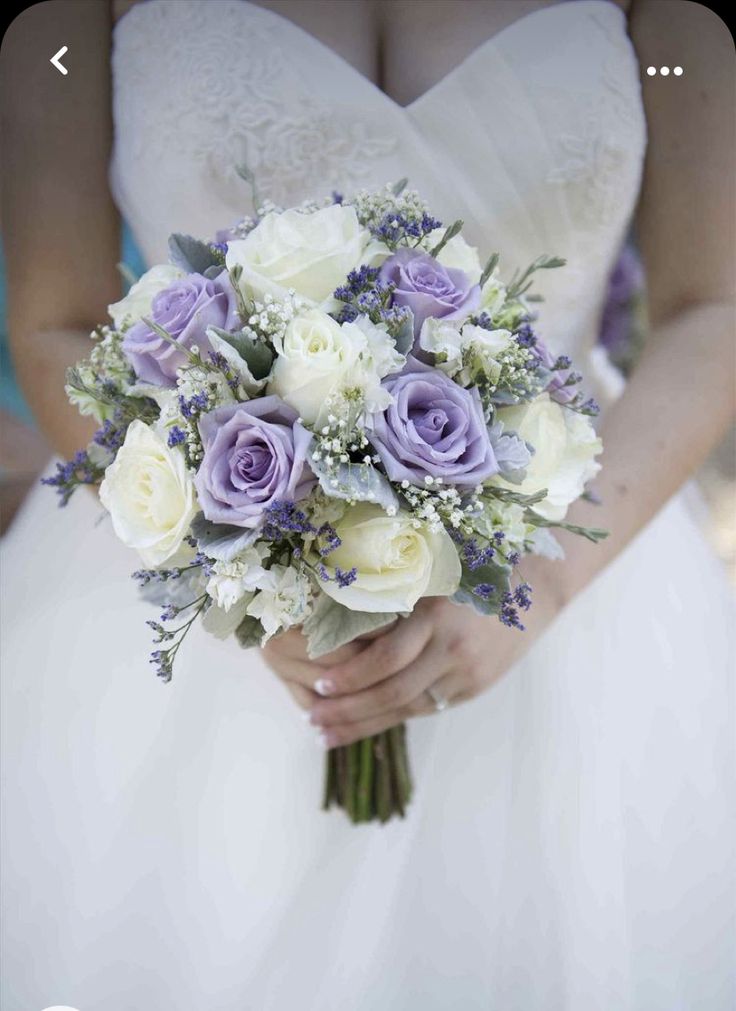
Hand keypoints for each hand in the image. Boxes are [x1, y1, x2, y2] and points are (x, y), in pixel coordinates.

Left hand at [262, 561, 564, 746]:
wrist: (536, 588)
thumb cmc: (470, 568)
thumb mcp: (432, 573)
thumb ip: (393, 596)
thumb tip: (333, 618)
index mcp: (436, 614)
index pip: (385, 658)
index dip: (350, 676)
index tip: (317, 684)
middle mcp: (452, 648)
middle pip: (392, 691)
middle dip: (347, 709)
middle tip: (312, 720)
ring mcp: (466, 673)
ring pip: (407, 708)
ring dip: (363, 724)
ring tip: (327, 734)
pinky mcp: (473, 688)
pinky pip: (425, 708)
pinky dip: (391, 718)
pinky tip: (364, 725)